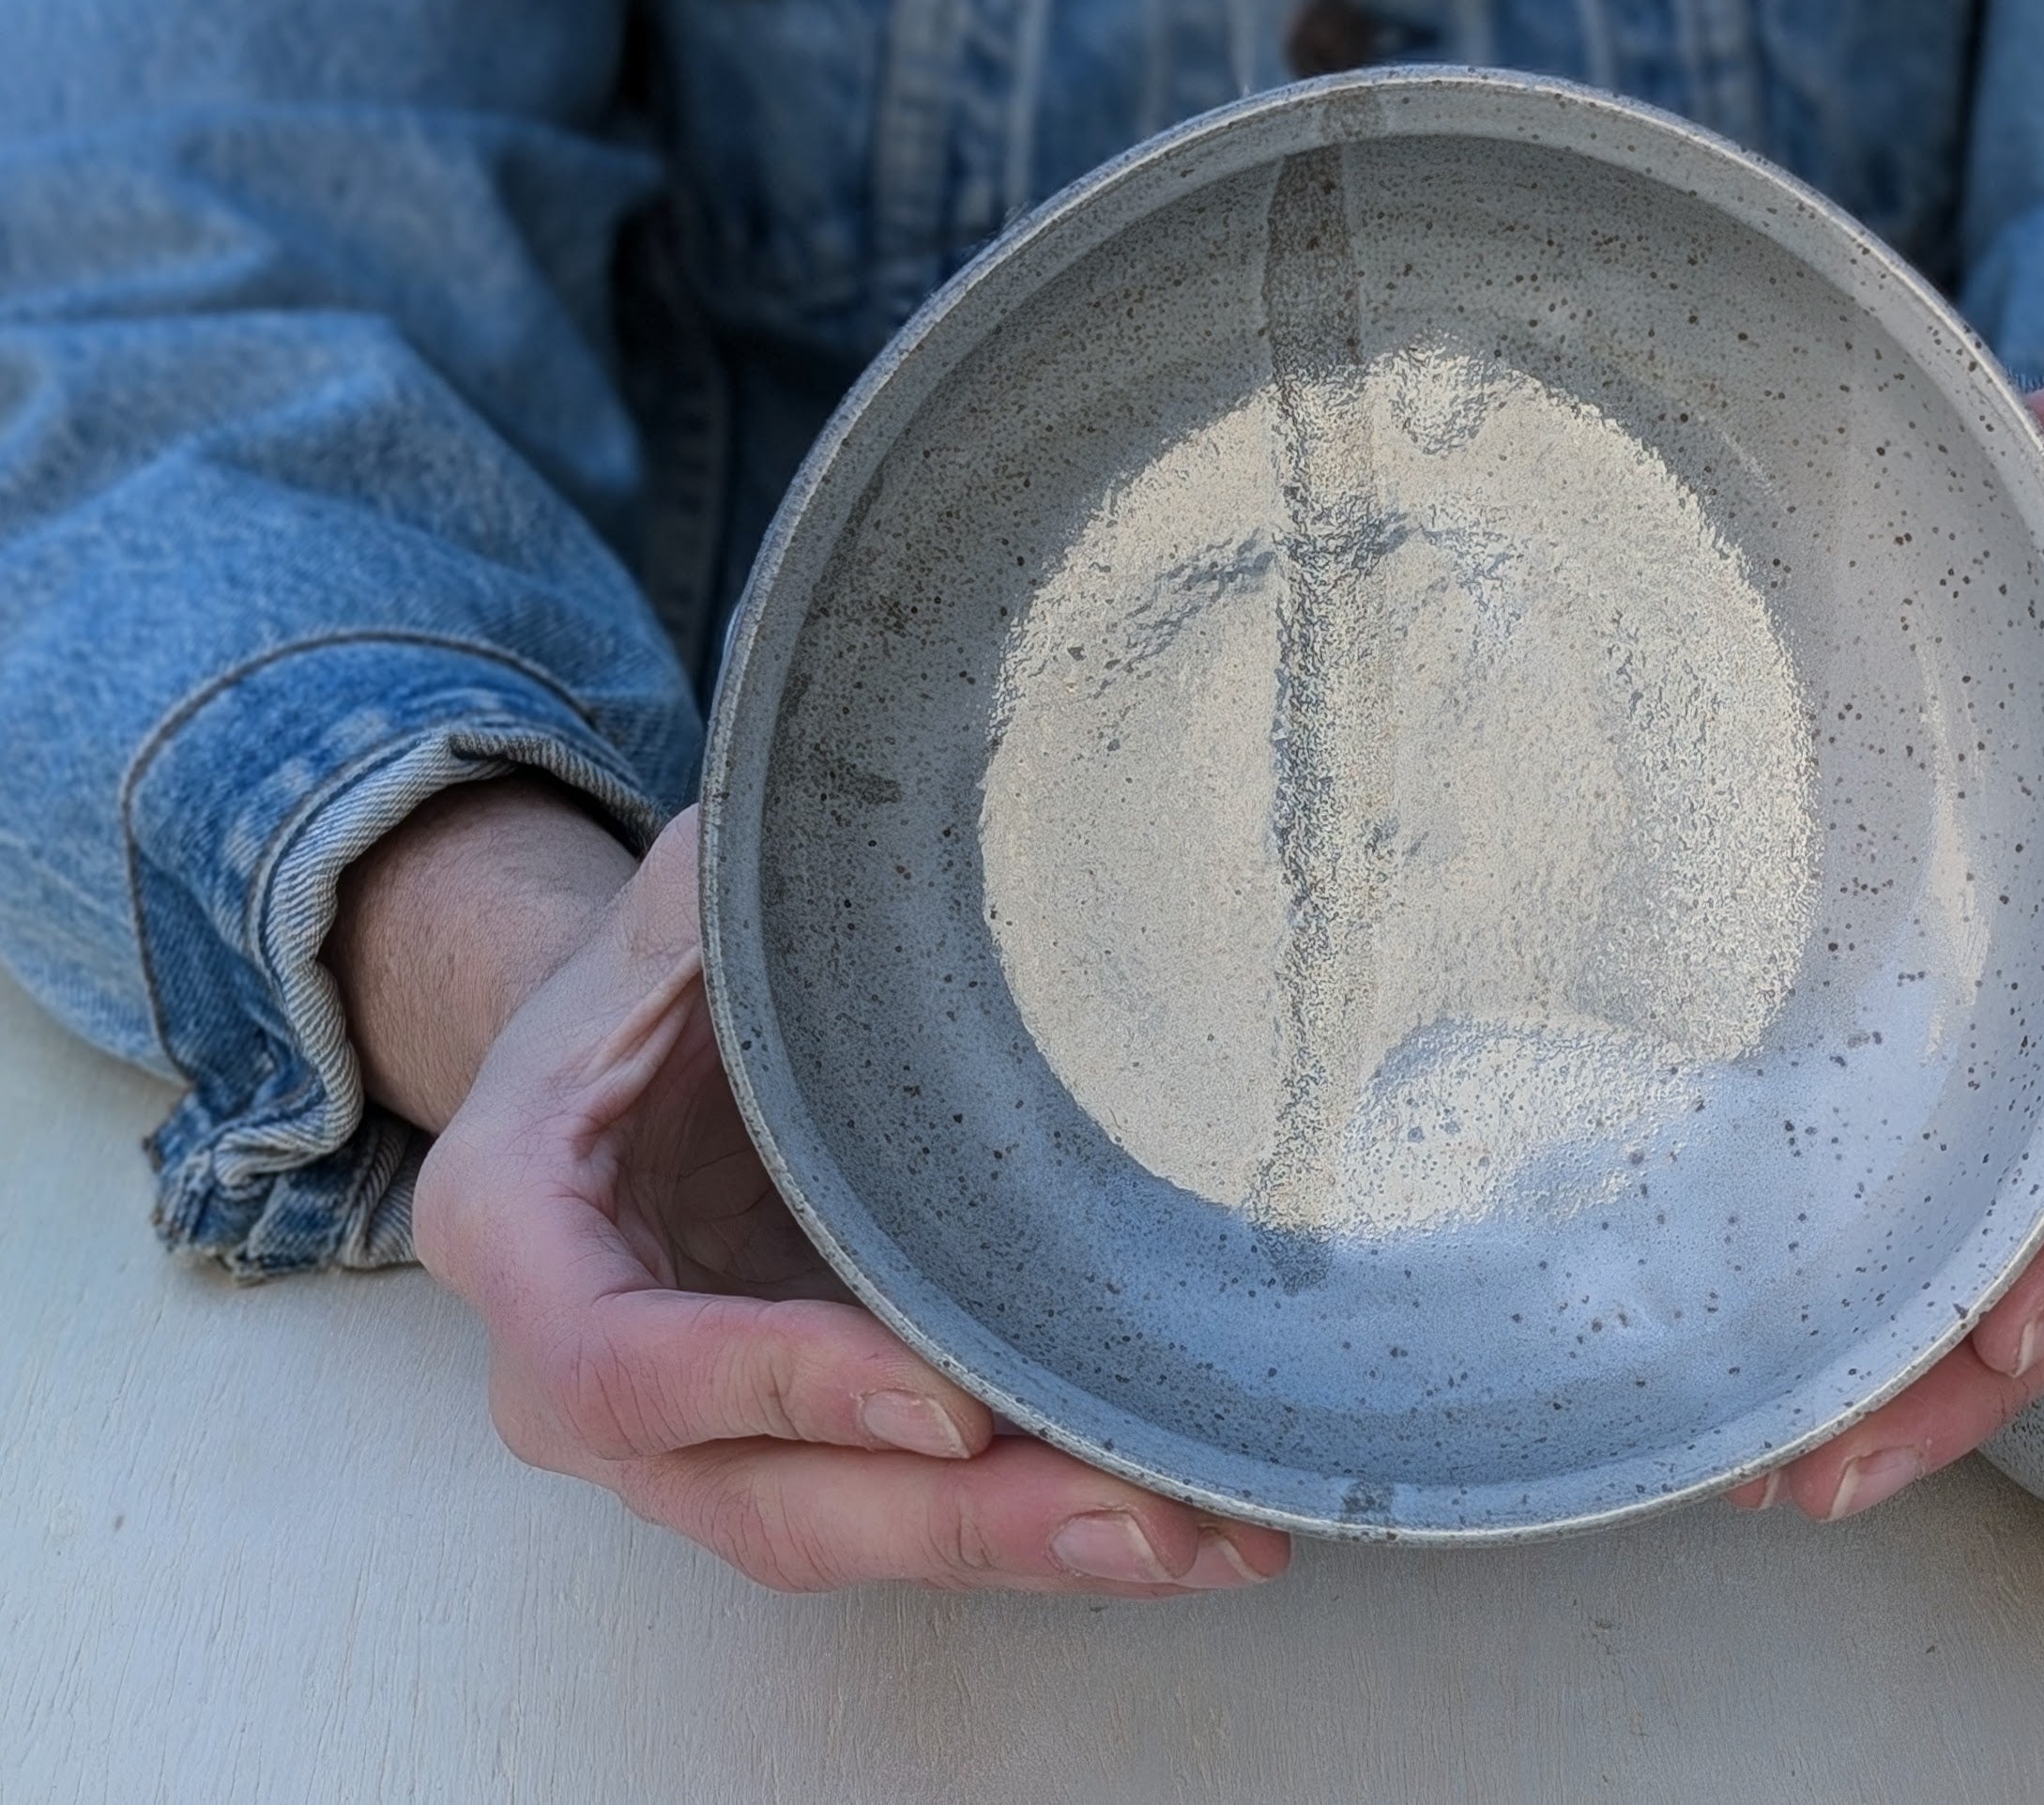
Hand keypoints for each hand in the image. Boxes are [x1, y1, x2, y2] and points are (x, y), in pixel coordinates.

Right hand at [335, 780, 1291, 1593]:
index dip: (774, 1387)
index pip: (620, 1363)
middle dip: (960, 1521)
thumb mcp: (689, 895)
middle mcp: (582, 1372)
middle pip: (758, 1498)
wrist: (634, 1036)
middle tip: (1143, 1521)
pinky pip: (908, 1512)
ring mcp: (691, 1434)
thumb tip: (883, 814)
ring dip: (1029, 1548)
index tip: (945, 1400)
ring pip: (848, 1532)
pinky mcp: (799, 1445)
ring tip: (1208, 1541)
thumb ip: (745, 890)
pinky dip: (1041, 1522)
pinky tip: (1185, 1523)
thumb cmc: (663, 955)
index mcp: (518, 1228)